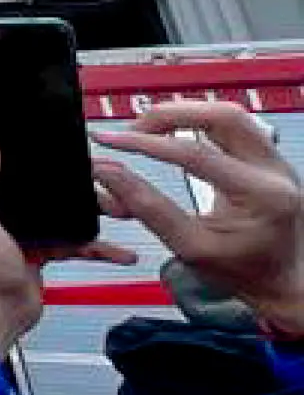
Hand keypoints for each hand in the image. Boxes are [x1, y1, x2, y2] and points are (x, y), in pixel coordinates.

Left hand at [0, 125, 134, 359]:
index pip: (5, 156)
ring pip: (64, 208)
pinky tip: (116, 248)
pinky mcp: (39, 248)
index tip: (66, 146)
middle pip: (43, 181)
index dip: (35, 150)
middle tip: (108, 178)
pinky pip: (74, 240)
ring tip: (121, 207)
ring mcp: (20, 226)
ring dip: (94, 208)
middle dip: (78, 180)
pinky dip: (97, 243)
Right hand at [93, 100, 303, 333]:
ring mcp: (276, 162)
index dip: (146, 144)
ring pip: (230, 113)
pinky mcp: (268, 159)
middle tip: (134, 129)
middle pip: (222, 116)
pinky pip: (234, 125)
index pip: (195, 154)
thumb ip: (147, 208)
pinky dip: (200, 122)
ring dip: (186, 114)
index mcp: (260, 196)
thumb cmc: (246, 272)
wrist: (284, 281)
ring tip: (151, 129)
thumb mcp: (190, 247)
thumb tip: (110, 174)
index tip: (113, 141)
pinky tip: (176, 133)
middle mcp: (275, 171)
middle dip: (171, 115)